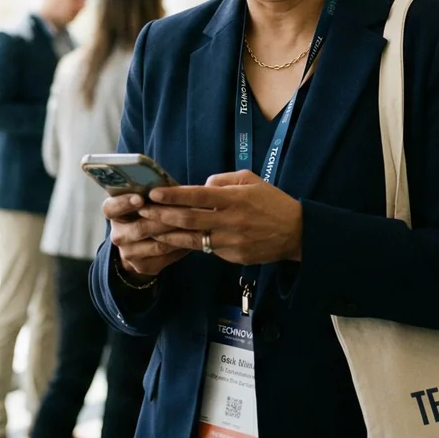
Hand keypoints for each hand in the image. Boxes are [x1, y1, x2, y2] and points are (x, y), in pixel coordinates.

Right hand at [102, 193, 188, 280]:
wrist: (140, 244)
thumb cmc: (147, 211)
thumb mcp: (144, 198)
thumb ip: (153, 191)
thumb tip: (174, 185)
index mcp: (113, 213)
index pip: (111, 208)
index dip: (124, 203)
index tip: (140, 199)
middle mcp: (117, 235)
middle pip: (140, 229)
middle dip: (164, 219)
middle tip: (185, 210)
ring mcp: (128, 253)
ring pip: (157, 245)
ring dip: (178, 234)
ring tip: (195, 224)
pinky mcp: (142, 266)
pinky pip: (166, 257)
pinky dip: (181, 247)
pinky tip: (193, 238)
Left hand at [139, 169, 303, 265]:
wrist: (296, 232)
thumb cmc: (271, 202)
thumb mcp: (250, 181)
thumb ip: (223, 181)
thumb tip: (201, 187)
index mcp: (234, 198)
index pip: (198, 196)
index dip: (174, 195)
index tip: (154, 192)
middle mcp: (230, 221)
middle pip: (189, 220)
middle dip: (162, 215)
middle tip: (142, 211)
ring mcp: (231, 242)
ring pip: (192, 240)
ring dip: (168, 235)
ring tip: (149, 229)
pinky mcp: (233, 257)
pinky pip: (207, 249)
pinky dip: (188, 245)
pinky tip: (173, 241)